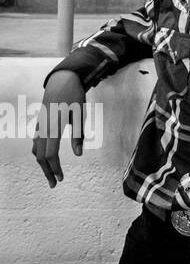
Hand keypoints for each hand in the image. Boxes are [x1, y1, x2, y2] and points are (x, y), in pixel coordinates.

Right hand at [32, 71, 85, 187]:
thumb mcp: (80, 115)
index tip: (61, 179)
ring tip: (51, 173)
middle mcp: (43, 128)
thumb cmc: (74, 96)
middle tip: (55, 183)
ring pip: (36, 150)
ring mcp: (40, 125)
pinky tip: (45, 157)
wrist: (63, 79)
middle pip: (40, 156)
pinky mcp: (40, 122)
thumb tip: (78, 154)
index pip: (50, 154)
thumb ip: (78, 135)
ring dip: (42, 163)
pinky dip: (39, 153)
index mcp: (54, 127)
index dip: (54, 168)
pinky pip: (36, 142)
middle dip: (47, 171)